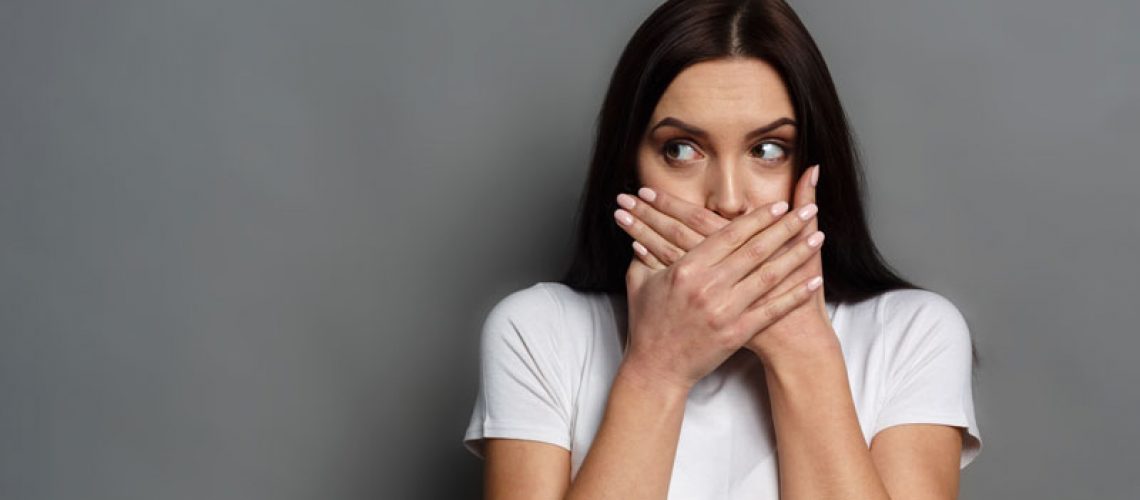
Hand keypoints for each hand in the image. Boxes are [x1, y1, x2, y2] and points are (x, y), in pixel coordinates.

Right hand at [619, 195, 823, 391]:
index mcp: (686, 269)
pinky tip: (814, 281)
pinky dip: (795, 295)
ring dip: (796, 255)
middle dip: (785, 227)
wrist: (655, 368)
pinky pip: (772, 310)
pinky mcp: (736, 333)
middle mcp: (708, 286)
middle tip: (808, 211)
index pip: (730, 235)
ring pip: (769, 276)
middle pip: (756, 250)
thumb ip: (646, 252)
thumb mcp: (639, 281)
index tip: (778, 204)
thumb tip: (648, 227)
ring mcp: (725, 311)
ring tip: (817, 237)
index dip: (757, 218)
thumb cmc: (647, 324)